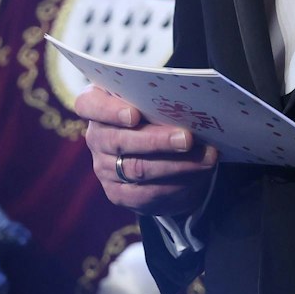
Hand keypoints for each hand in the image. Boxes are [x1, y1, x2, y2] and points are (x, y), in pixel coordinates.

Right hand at [76, 85, 219, 216]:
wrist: (159, 154)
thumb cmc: (156, 115)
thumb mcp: (153, 101)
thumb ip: (159, 99)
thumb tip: (190, 105)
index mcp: (96, 105)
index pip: (89, 105)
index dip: (109, 110)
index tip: (135, 114)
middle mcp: (96, 137)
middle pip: (119, 140)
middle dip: (157, 140)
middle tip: (187, 138)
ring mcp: (104, 168)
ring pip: (137, 168)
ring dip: (176, 164)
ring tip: (206, 157)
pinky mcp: (118, 193)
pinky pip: (147, 192)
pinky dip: (176, 183)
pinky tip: (198, 174)